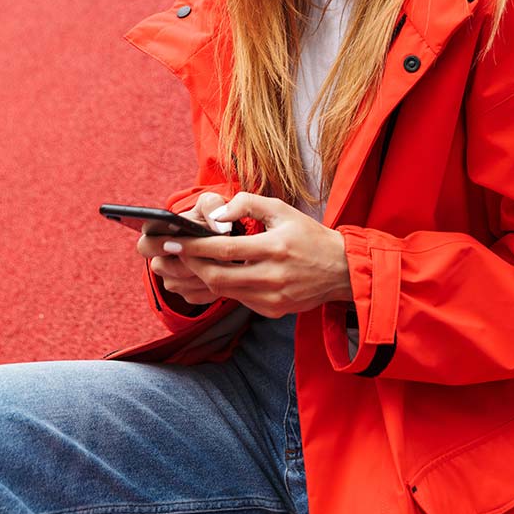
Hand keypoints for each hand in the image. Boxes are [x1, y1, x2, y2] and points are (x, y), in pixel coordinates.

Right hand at [135, 192, 231, 308]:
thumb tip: (219, 224)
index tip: (177, 242)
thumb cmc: (209, 217)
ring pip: (182, 284)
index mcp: (155, 237)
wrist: (222, 237)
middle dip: (187, 260)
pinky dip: (212, 285)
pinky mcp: (189, 294)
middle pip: (164, 268)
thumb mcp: (210, 205)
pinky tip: (226, 274)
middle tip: (210, 253)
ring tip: (223, 262)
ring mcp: (173, 280)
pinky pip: (197, 295)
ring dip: (202, 273)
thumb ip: (212, 206)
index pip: (145, 246)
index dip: (158, 245)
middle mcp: (160, 262)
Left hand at [159, 192, 352, 318]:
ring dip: (204, 276)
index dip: (194, 246)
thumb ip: (247, 204)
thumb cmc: (308, 235)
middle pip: (217, 276)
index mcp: (274, 247)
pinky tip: (218, 274)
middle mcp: (272, 276)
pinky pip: (239, 300)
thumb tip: (215, 216)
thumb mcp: (281, 210)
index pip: (223, 250)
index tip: (174, 240)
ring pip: (224, 291)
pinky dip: (225, 287)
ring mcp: (272, 297)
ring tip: (192, 262)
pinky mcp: (272, 310)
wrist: (340, 269)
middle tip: (176, 253)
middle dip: (191, 264)